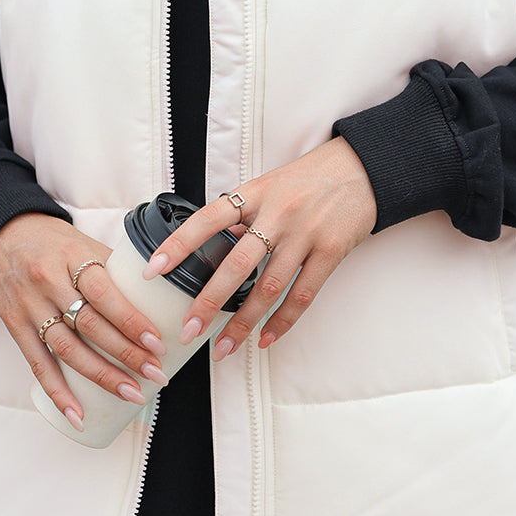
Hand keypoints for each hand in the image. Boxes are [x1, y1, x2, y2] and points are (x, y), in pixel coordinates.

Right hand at [0, 213, 171, 430]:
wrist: (0, 236)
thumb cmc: (54, 242)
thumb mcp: (83, 244)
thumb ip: (113, 270)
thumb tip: (157, 301)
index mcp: (72, 256)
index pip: (104, 292)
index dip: (131, 320)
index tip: (157, 342)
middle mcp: (48, 281)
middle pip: (90, 325)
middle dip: (126, 353)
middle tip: (156, 374)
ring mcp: (30, 306)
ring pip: (67, 349)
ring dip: (102, 376)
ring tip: (132, 393)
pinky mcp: (16, 327)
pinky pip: (38, 364)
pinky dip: (58, 392)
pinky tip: (78, 415)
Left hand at [143, 137, 376, 359]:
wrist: (363, 168)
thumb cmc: (312, 177)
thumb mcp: (271, 184)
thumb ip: (245, 214)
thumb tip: (216, 244)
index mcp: (256, 192)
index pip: (208, 219)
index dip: (178, 245)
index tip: (153, 271)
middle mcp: (278, 213)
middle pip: (236, 264)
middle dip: (208, 301)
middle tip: (187, 330)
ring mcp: (305, 233)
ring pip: (267, 287)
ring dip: (243, 323)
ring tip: (223, 348)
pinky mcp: (330, 251)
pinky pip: (302, 294)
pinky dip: (282, 321)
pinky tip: (265, 338)